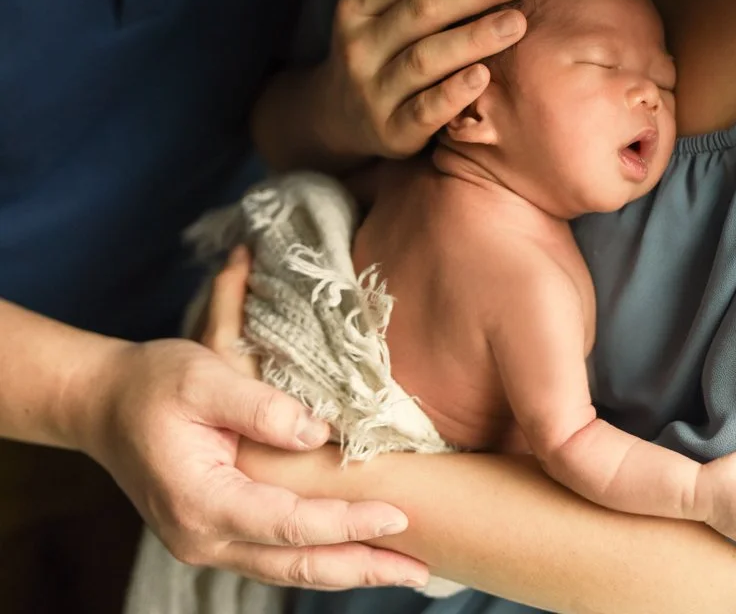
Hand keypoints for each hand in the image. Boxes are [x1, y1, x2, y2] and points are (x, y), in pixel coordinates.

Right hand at [71, 292, 427, 587]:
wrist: (104, 403)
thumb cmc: (153, 382)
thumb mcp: (205, 376)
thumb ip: (262, 408)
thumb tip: (321, 433)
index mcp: (201, 501)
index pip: (290, 524)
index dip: (348, 522)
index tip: (399, 514)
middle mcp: (202, 538)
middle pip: (296, 563)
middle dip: (361, 567)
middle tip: (421, 569)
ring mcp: (204, 542)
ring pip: (287, 568)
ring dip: (344, 568)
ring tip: (401, 567)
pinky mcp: (212, 533)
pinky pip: (272, 555)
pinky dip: (316, 556)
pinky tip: (350, 551)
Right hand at [314, 0, 534, 158]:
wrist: (339, 117)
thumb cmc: (381, 49)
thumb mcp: (384, 8)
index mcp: (358, 5)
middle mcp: (359, 46)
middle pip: (421, 10)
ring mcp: (372, 92)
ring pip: (424, 59)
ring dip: (473, 38)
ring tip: (517, 22)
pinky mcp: (389, 133)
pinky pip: (424, 112)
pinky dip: (454, 94)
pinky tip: (484, 75)